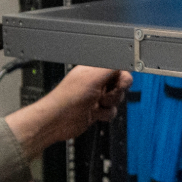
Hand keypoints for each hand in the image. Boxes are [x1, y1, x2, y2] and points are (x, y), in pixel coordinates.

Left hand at [5, 66, 130, 155]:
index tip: (118, 83)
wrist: (58, 121)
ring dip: (110, 104)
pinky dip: (106, 114)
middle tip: (104, 95)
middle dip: (115, 92)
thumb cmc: (68, 98)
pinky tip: (95, 113)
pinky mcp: (97, 110)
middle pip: (120, 84)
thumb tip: (122, 60)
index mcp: (94, 69)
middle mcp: (96, 82)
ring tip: (97, 104)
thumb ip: (109, 68)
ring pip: (117, 99)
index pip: (117, 68)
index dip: (121, 76)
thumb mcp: (92, 78)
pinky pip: (112, 111)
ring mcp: (97, 97)